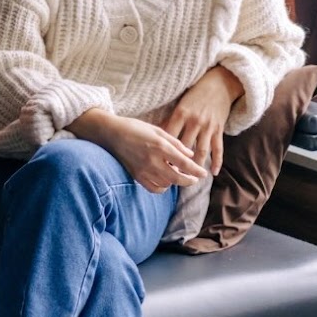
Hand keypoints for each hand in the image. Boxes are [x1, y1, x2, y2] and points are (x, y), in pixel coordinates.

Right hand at [71, 109, 206, 193]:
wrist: (111, 133)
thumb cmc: (135, 128)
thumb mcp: (158, 130)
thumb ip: (175, 143)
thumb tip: (190, 155)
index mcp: (160, 147)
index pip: (184, 164)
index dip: (196, 170)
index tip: (204, 173)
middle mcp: (153, 161)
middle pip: (177, 178)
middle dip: (189, 181)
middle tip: (195, 179)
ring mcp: (143, 170)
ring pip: (166, 184)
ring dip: (175, 182)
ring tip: (179, 176)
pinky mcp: (136, 176)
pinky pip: (153, 188)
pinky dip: (162, 188)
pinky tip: (165, 182)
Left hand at [161, 66, 240, 175]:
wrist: (219, 84)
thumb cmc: (195, 95)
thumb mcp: (179, 105)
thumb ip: (169, 121)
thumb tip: (154, 137)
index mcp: (181, 114)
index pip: (169, 137)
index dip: (163, 150)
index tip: (157, 163)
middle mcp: (194, 122)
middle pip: (185, 148)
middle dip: (178, 163)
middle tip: (171, 177)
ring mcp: (208, 127)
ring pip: (201, 151)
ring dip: (196, 167)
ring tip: (191, 180)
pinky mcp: (219, 129)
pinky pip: (218, 148)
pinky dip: (217, 161)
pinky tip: (213, 173)